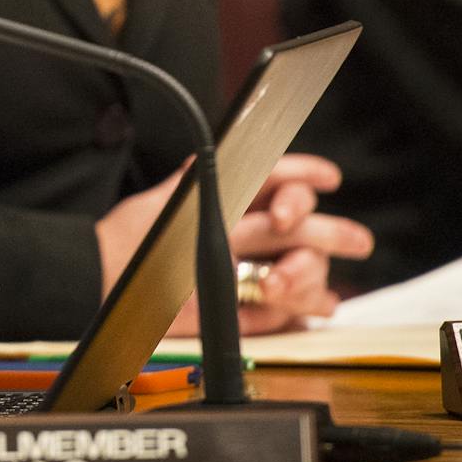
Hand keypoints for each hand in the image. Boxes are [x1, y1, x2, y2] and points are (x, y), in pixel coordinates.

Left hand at [94, 155, 373, 336]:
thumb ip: (201, 179)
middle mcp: (250, 233)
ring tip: (278, 283)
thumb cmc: (131, 243)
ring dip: (305, 274)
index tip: (327, 177)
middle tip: (353, 240)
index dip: (305, 175)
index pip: (279, 179)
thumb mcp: (163, 204)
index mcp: (232, 198)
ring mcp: (255, 273)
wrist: (108, 293)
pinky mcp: (253, 313)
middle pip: (307, 227)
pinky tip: (291, 304)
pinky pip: (294, 314)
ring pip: (308, 270)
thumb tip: (230, 147)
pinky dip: (297, 309)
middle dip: (330, 231)